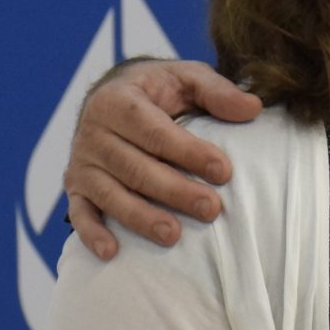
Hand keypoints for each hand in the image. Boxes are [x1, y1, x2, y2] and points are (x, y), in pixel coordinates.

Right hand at [64, 59, 262, 259]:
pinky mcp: (76, 187)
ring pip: (111, 195)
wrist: (114, 95)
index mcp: (118, 99)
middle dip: (174, 191)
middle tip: (211, 209)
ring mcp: (82, 162)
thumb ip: (217, 91)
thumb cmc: (158, 89)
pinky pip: (80, 213)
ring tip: (174, 236)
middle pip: (135, 168)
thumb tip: (253, 108)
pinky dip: (92, 233)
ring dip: (141, 218)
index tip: (223, 171)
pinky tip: (112, 252)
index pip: (154, 131)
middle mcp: (93, 132)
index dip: (188, 152)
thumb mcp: (186, 78)